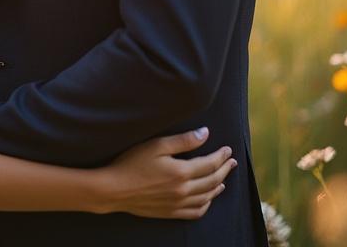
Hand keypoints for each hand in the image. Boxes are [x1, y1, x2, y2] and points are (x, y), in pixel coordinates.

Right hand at [94, 127, 235, 218]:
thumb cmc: (132, 163)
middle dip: (224, 170)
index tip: (228, 149)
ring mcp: (178, 203)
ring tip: (224, 180)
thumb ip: (183, 140)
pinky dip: (206, 205)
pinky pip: (195, 212)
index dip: (221, 156)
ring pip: (207, 197)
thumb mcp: (156, 145)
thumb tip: (205, 133)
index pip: (210, 163)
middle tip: (232, 162)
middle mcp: (184, 190)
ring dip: (218, 187)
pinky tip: (207, 199)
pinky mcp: (170, 212)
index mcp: (182, 171)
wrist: (114, 189)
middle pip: (212, 180)